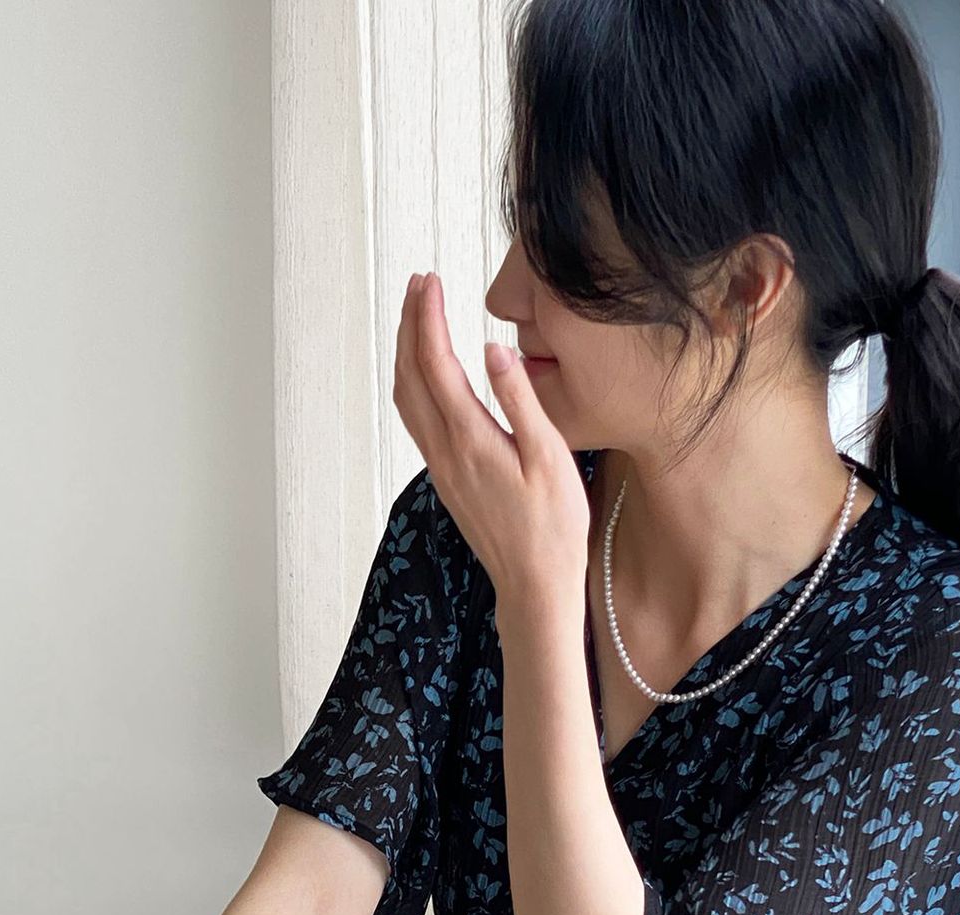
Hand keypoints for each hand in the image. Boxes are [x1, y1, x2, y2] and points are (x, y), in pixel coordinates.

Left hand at [392, 270, 588, 611]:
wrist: (533, 587)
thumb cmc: (552, 528)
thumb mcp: (550, 459)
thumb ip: (521, 401)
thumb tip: (495, 349)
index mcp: (470, 441)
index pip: (437, 365)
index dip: (429, 319)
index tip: (430, 282)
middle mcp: (444, 453)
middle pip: (410, 377)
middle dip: (410, 327)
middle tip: (419, 285)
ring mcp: (441, 468)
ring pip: (407, 400)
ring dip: (407, 354)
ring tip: (418, 318)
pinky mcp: (447, 479)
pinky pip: (417, 421)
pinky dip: (415, 384)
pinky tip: (429, 372)